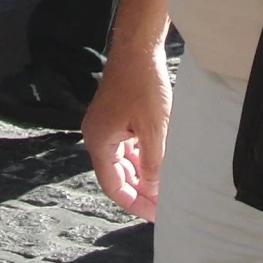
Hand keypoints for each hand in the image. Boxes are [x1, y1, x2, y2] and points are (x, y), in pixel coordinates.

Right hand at [82, 45, 171, 220]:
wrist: (138, 48)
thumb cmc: (144, 86)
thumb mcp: (154, 129)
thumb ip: (153, 164)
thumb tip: (155, 192)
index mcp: (100, 142)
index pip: (113, 185)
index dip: (133, 202)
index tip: (154, 215)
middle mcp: (97, 136)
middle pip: (117, 174)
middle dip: (139, 191)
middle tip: (163, 206)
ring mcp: (105, 125)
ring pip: (124, 160)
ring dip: (141, 174)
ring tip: (164, 188)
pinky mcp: (116, 115)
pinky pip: (127, 145)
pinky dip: (141, 157)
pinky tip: (159, 162)